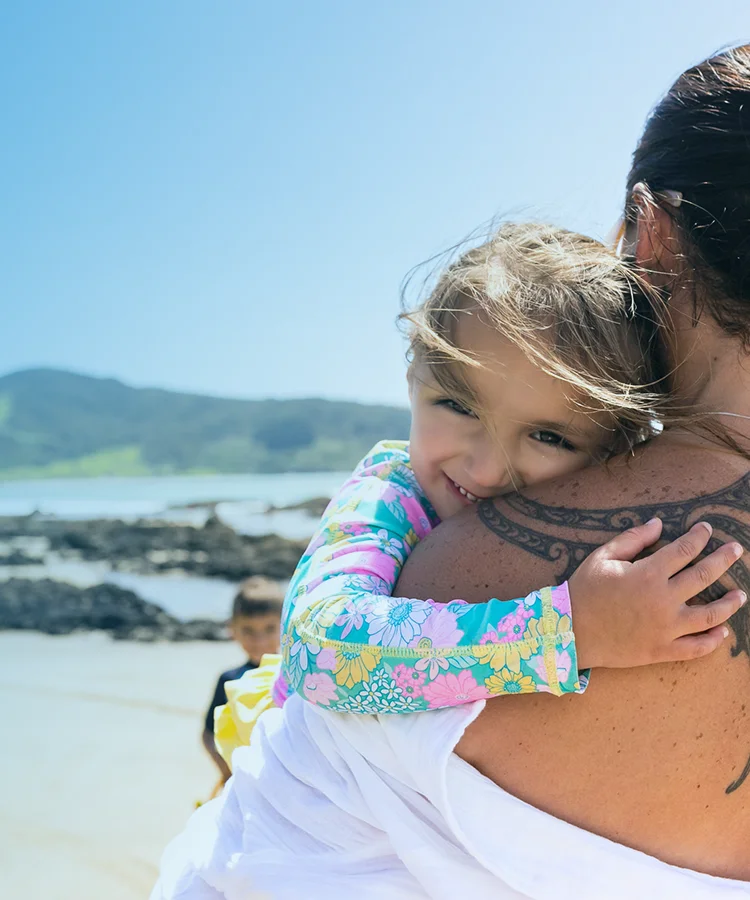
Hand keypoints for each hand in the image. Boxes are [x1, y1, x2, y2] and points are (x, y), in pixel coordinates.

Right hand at [568, 518, 745, 669]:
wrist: (570, 631)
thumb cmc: (584, 590)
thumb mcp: (603, 557)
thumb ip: (633, 539)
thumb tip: (658, 523)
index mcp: (648, 573)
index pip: (685, 549)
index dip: (699, 536)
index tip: (707, 529)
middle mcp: (663, 599)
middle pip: (704, 576)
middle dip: (723, 559)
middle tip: (736, 550)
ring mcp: (666, 628)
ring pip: (710, 615)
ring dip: (729, 604)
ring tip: (740, 594)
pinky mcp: (662, 650)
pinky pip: (695, 648)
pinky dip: (712, 641)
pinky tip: (721, 631)